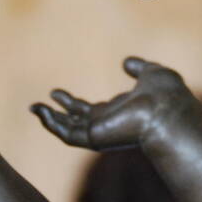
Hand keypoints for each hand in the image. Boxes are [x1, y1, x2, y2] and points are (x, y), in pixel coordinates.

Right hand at [32, 57, 190, 150]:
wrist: (167, 109)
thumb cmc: (167, 94)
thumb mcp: (151, 74)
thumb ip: (139, 68)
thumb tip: (126, 63)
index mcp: (121, 113)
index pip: (92, 112)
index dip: (72, 104)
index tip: (55, 93)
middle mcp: (110, 125)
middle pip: (77, 123)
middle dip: (57, 114)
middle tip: (38, 104)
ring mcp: (103, 132)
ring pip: (68, 131)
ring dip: (50, 120)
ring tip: (34, 107)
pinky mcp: (96, 138)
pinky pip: (68, 135)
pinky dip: (53, 125)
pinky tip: (41, 111)